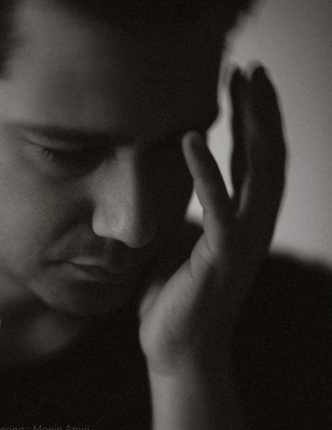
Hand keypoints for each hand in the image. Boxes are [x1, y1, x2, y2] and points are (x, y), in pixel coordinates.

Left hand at [139, 65, 285, 375]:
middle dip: (262, 111)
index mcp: (240, 225)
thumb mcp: (177, 248)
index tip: (242, 86)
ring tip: (241, 84)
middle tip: (252, 69)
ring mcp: (242, 244)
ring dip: (251, 127)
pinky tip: (192, 139)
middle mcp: (251, 229)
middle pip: (267, 158)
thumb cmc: (175, 302)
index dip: (252, 123)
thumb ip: (184, 217)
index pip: (253, 164)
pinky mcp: (221, 259)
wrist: (178, 351)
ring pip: (258, 175)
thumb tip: (169, 190)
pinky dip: (207, 173)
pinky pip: (219, 209)